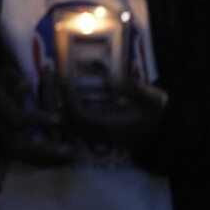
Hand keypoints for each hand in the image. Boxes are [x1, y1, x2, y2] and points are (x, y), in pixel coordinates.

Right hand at [0, 65, 73, 165]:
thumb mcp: (2, 75)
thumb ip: (13, 78)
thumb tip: (27, 84)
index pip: (14, 118)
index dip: (36, 119)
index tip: (59, 119)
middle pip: (18, 146)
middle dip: (44, 150)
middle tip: (69, 151)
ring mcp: (1, 143)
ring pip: (25, 158)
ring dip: (50, 160)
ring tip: (75, 158)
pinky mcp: (9, 152)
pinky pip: (28, 161)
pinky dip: (48, 163)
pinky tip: (68, 160)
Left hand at [49, 70, 167, 148]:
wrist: (164, 133)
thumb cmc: (157, 114)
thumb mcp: (151, 99)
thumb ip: (132, 88)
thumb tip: (111, 77)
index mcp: (108, 128)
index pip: (78, 115)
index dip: (66, 97)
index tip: (61, 77)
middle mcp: (95, 135)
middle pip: (62, 120)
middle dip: (50, 98)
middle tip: (45, 74)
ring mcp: (92, 135)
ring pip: (62, 122)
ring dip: (51, 101)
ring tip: (47, 78)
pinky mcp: (91, 132)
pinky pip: (68, 122)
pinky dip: (58, 106)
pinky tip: (55, 89)